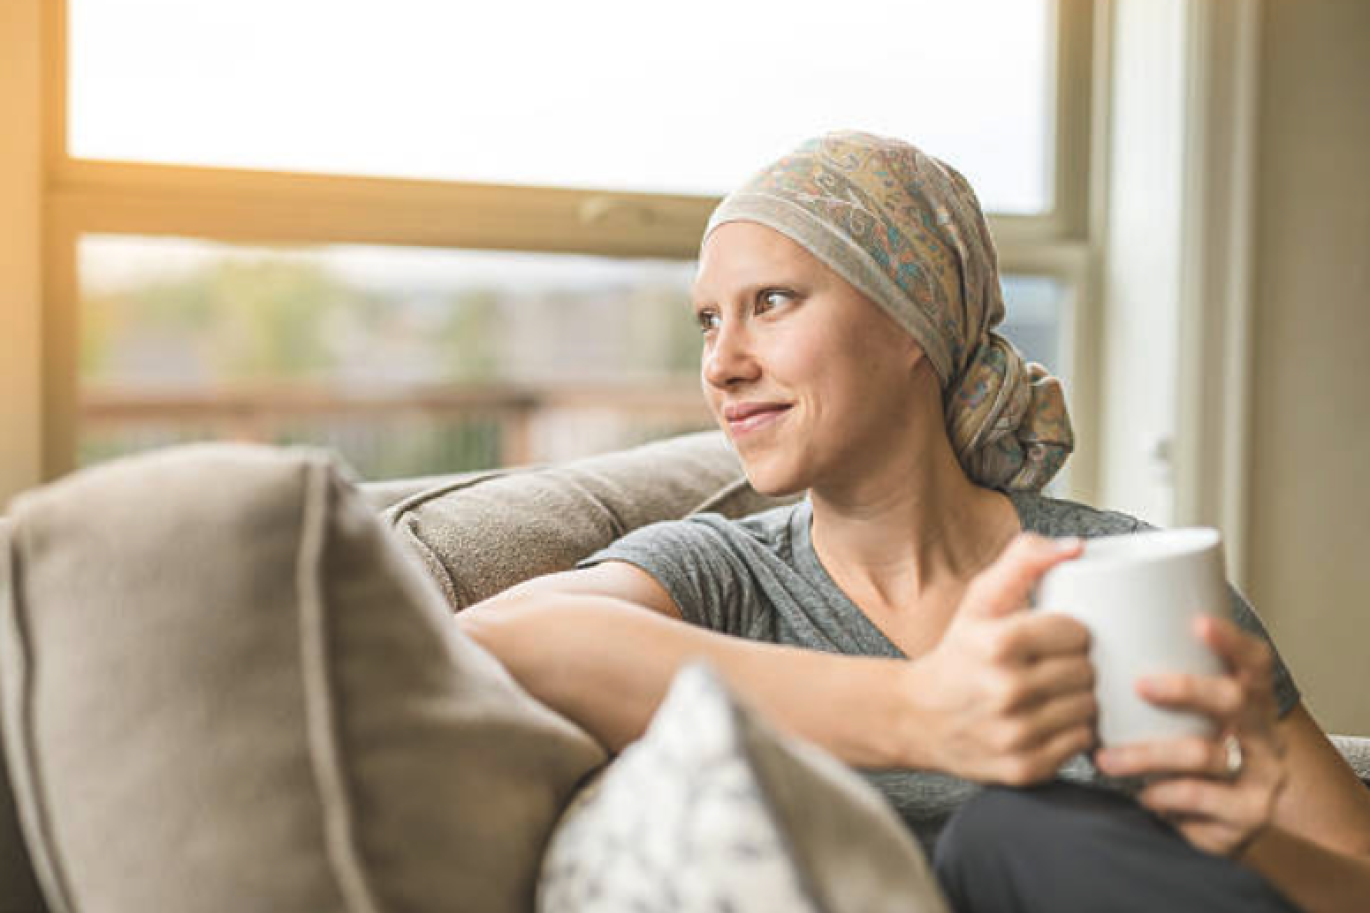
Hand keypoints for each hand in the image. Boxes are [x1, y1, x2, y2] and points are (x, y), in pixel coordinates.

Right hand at [905, 533, 1096, 785]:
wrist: (916, 717)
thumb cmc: (958, 652)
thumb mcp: (980, 599)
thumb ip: (1024, 560)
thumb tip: (1076, 548)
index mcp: (996, 643)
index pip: (1077, 632)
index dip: (1073, 632)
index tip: (1058, 636)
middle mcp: (1006, 691)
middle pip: (1087, 672)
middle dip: (1078, 665)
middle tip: (1057, 665)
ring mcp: (1016, 734)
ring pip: (1089, 709)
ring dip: (1079, 699)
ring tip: (1056, 692)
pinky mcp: (1024, 769)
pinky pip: (1080, 744)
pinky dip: (1072, 732)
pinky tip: (1050, 720)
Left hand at [1093, 615, 1287, 856]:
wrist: (1246, 816)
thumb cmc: (1204, 748)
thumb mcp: (1204, 716)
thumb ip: (1172, 682)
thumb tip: (1101, 638)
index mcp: (1253, 699)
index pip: (1254, 660)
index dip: (1231, 640)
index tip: (1198, 622)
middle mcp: (1263, 734)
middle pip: (1233, 700)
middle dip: (1186, 688)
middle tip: (1139, 685)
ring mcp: (1259, 776)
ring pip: (1204, 755)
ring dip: (1148, 755)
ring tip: (1106, 760)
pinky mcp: (1245, 816)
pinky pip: (1198, 799)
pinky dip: (1163, 795)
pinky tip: (1141, 793)